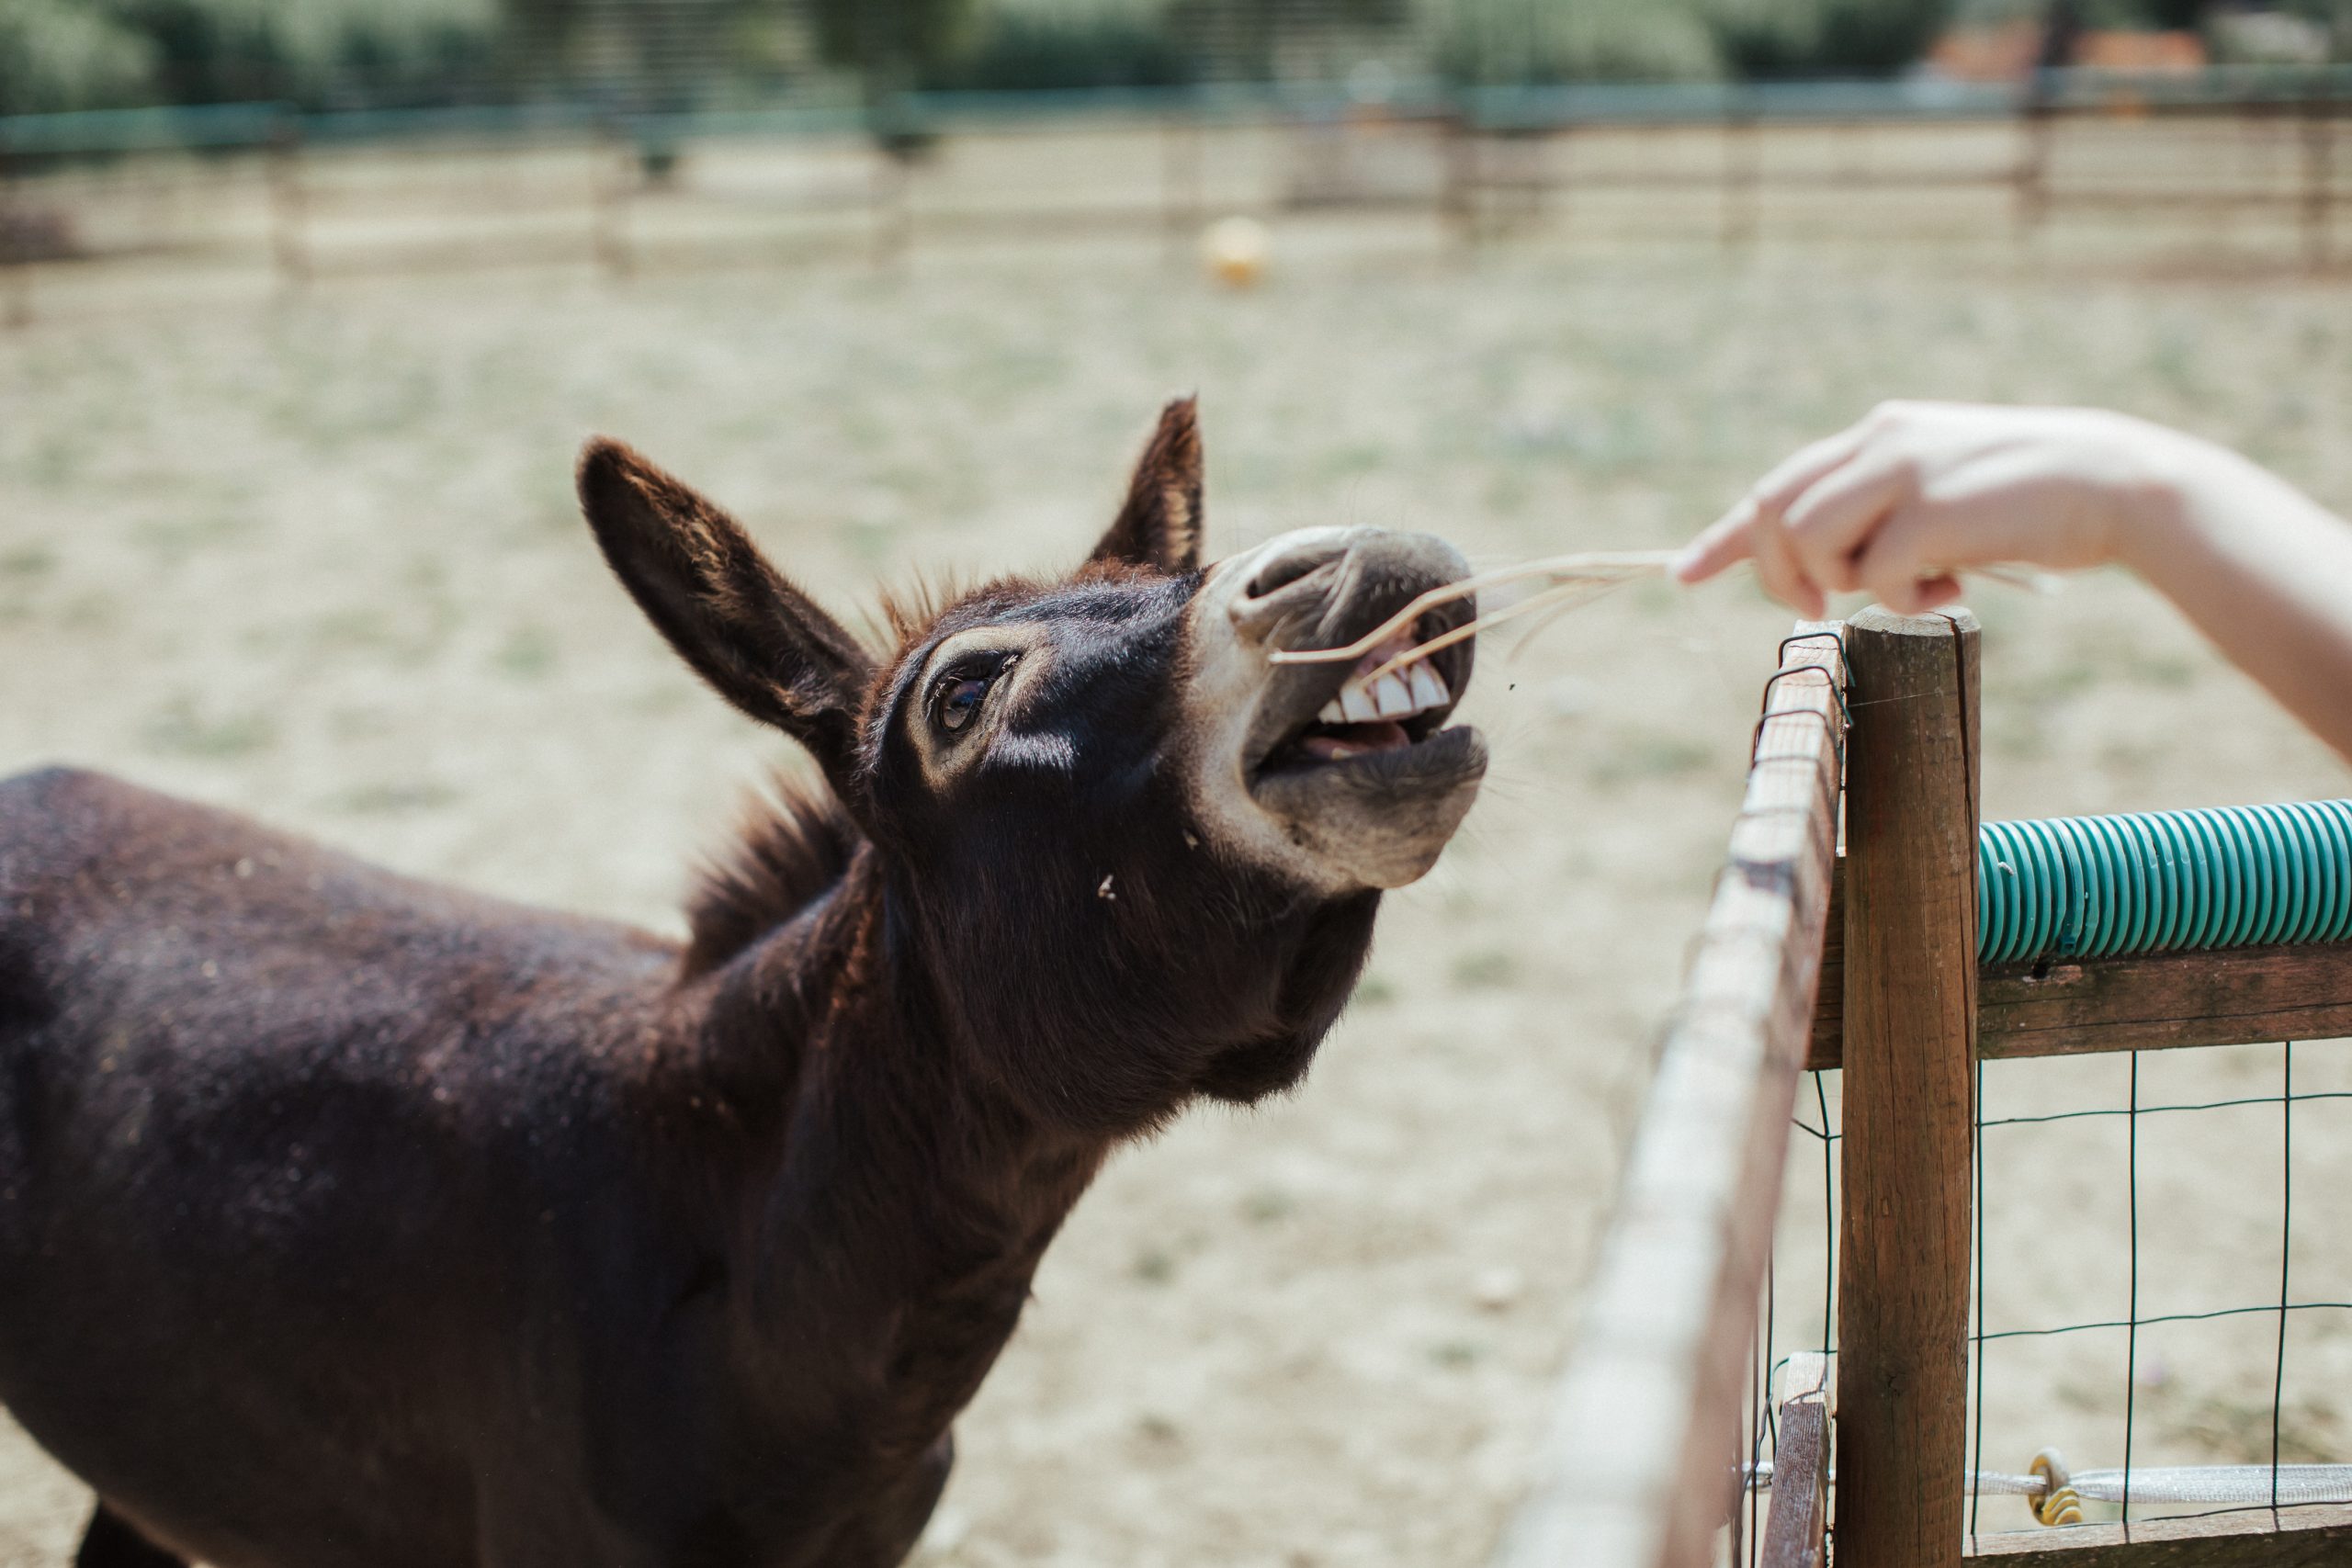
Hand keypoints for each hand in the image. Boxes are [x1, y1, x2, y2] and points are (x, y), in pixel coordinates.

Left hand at [1674, 402, 2176, 616]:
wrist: (2119, 483)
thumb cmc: (2036, 501)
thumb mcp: (1945, 489)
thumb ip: (1886, 508)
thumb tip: (1827, 566)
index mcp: (1882, 433)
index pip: (1779, 484)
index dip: (1726, 535)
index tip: (1682, 571)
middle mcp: (1882, 442)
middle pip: (1774, 514)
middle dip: (1776, 572)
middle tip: (1816, 606)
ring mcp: (1905, 472)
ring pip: (1809, 541)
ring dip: (1842, 583)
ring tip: (1909, 587)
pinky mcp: (1933, 511)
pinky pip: (1873, 577)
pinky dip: (1902, 599)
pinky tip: (1952, 587)